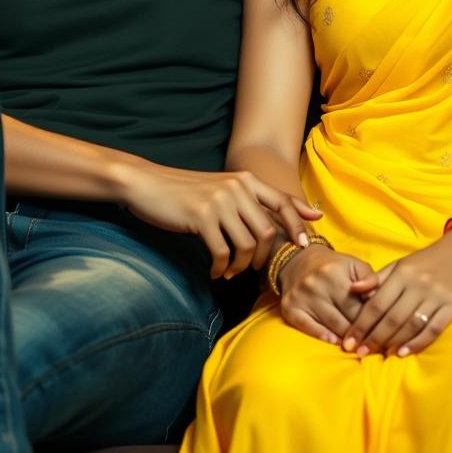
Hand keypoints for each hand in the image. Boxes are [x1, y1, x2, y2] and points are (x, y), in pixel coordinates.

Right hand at [121, 165, 320, 277]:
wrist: (147, 183)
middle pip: (267, 230)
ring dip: (241, 266)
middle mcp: (236, 187)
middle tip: (253, 269)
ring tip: (231, 273)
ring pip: (247, 245)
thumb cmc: (186, 191)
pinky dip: (221, 268)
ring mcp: (219, 201)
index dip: (298, 223)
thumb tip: (275, 222)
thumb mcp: (221, 189)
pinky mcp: (201, 217)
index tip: (304, 244)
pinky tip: (215, 272)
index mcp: (245, 180)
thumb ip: (248, 200)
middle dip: (265, 257)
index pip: (282, 201)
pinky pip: (222, 252)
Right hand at [277, 245, 377, 344]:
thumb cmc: (333, 266)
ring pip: (330, 326)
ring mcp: (301, 297)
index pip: (358, 306)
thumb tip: (377, 298)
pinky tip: (334, 341)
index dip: (372, 321)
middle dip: (360, 333)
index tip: (382, 332)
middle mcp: (316, 285)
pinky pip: (307, 327)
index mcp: (334, 273)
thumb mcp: (354, 265)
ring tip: (358, 346)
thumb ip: (371, 279)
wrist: (298, 260)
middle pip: (345, 318)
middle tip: (372, 344)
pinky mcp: (289, 308)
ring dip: (345, 338)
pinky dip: (322, 336)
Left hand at [342, 226, 451, 356]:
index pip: (377, 303)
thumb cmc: (426, 261)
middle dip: (373, 338)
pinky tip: (403, 352)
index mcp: (402, 273)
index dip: (361, 324)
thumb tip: (353, 289)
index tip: (349, 340)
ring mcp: (436, 296)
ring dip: (393, 342)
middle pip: (392, 317)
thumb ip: (377, 278)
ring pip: (410, 325)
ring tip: (379, 354)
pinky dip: (417, 342)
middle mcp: (418, 285)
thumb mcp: (400, 264)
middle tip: (359, 353)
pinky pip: (433, 329)